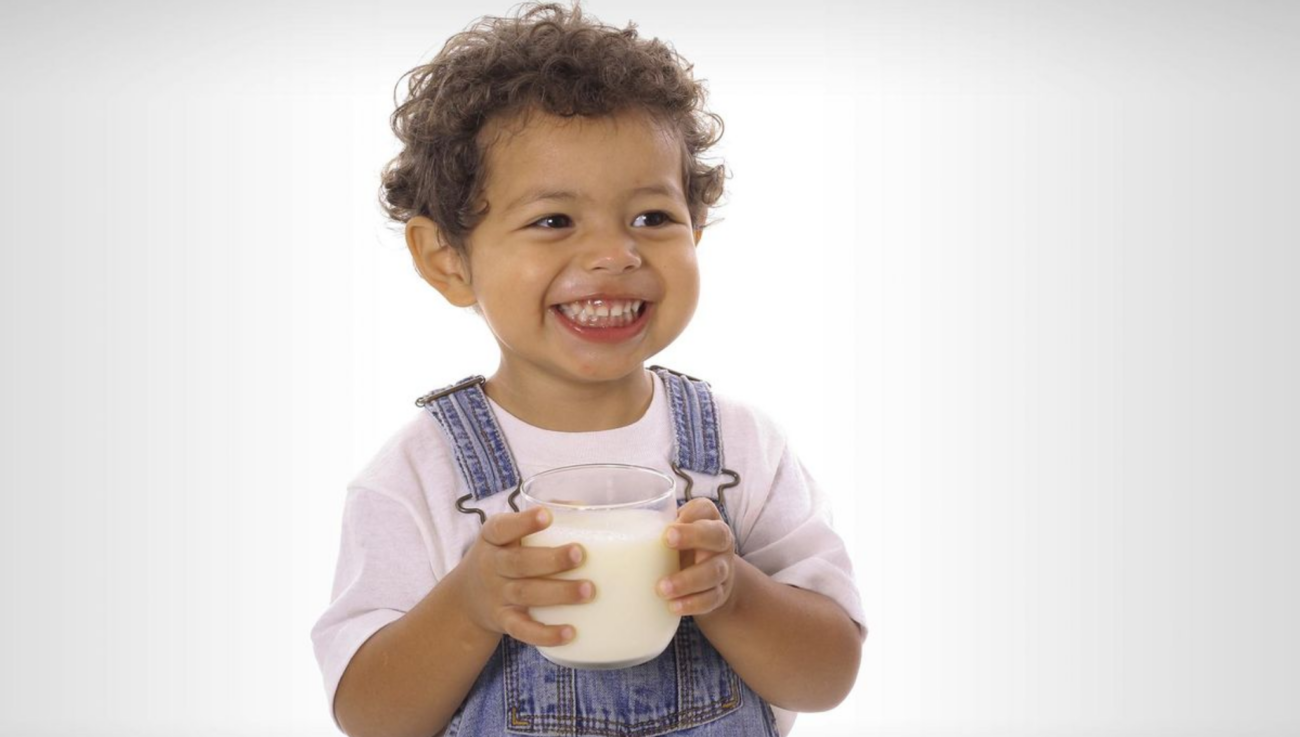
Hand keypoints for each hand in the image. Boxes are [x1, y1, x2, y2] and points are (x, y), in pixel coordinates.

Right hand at [458, 508, 593, 646]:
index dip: (524, 522)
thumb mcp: (507, 533)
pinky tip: (570, 632)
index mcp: (492, 538)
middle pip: (519, 563)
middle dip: (551, 559)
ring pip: (526, 594)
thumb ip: (538, 518)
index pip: (502, 528)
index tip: (547, 515)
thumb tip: (581, 507)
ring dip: (559, 593)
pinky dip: (545, 634)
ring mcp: (497, 595)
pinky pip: (523, 630)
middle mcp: (492, 566)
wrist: (467, 597)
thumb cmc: (502, 554)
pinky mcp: (504, 621)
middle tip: (580, 553)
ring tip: (589, 590)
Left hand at [657, 498, 737, 617]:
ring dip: (688, 580)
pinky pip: (712, 598)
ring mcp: (723, 568)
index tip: (666, 529)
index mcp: (706, 519)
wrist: (710, 580)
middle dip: (693, 537)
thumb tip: (592, 519)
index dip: (688, 517)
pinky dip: (692, 603)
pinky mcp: (720, 593)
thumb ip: (647, 526)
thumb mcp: (670, 533)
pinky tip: (673, 607)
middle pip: (717, 535)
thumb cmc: (680, 549)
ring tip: (661, 589)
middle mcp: (720, 540)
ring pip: (714, 571)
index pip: (704, 509)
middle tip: (666, 542)